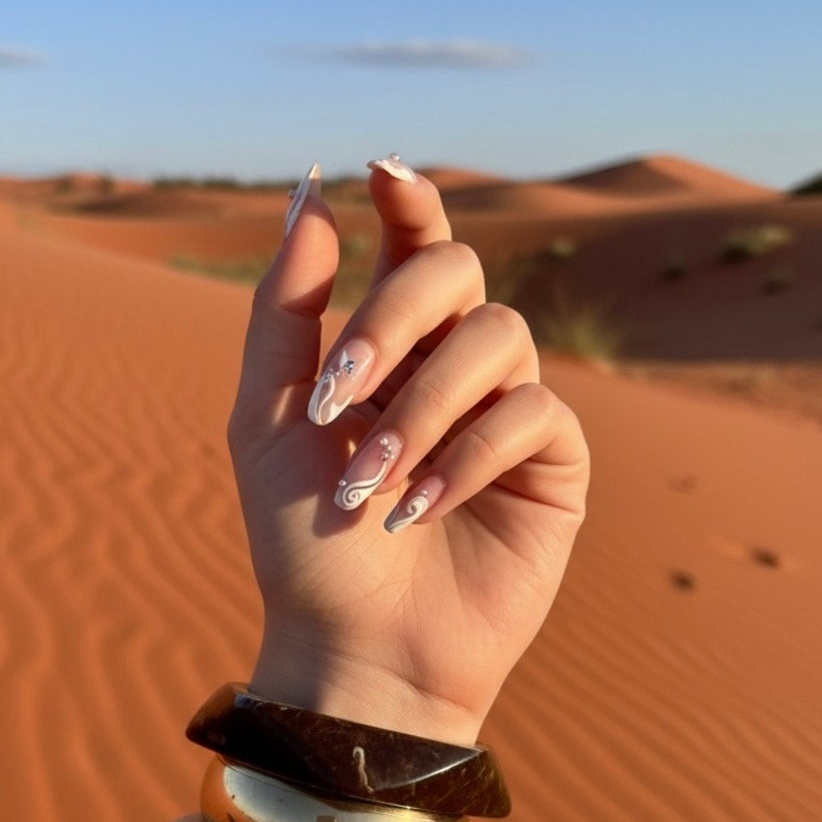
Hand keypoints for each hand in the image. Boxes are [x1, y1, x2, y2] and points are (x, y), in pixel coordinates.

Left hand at [228, 163, 588, 744]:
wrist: (356, 651)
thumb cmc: (303, 545)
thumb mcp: (268, 422)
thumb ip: (286, 311)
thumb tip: (313, 194)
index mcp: (386, 350)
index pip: (412, 247)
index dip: (408, 200)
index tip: (380, 170)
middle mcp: (450, 368)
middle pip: (456, 271)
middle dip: (395, 317)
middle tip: (341, 389)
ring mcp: (506, 412)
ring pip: (498, 337)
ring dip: (424, 406)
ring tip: (373, 483)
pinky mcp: (553, 464)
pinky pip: (533, 412)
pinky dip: (469, 455)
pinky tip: (423, 509)